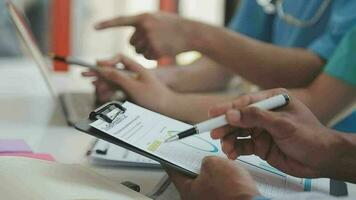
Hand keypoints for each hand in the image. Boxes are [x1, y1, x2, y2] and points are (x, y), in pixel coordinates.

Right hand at [82, 54, 175, 111]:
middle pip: (114, 70)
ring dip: (103, 83)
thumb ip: (119, 78)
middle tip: (84, 74)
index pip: (120, 59)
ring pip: (114, 82)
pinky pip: (119, 90)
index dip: (108, 61)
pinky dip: (110, 92)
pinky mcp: (133, 93)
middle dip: (99, 72)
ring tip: (92, 86)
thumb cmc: (155, 97)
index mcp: (137, 68)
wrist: (168, 109)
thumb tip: (104, 69)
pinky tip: (103, 94)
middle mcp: (134, 75)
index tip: (97, 65)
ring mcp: (134, 84)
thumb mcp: (135, 87)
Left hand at [95, 12, 198, 58]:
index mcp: (143, 17)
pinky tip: (164, 50)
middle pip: (131, 42)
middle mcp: (145, 27)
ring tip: (160, 44)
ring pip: (139, 51)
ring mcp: (150, 38)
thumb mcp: (158, 19)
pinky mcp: (156, 49)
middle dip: (138, 45)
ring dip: (146, 51)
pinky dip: (153, 56)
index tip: (94, 27)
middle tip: (151, 42)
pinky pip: (147, 57)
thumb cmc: (175, 26)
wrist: (192, 33)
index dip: (107, 24)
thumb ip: (144, 24)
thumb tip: (133, 36)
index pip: (121, 20)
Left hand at [166, 156, 259, 199]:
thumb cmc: (232, 191)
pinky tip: (231, 177)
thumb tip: (209, 164)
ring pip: (207, 183)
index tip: (169, 154)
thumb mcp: (214, 164)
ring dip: (213, 174)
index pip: (173, 171)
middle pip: (191, 178)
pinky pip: (219, 189)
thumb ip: (206, 161)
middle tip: (202, 157)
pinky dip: (224, 182)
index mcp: (187, 191)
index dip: (172, 159)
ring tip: (222, 167)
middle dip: (197, 166)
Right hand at [209, 88, 338, 177]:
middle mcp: (265, 113)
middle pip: (238, 117)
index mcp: (273, 100)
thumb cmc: (310, 136)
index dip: (228, 108)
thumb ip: (256, 118)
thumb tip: (231, 114)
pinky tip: (232, 154)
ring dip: (229, 139)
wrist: (322, 160)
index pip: (246, 102)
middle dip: (226, 126)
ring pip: (238, 132)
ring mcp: (262, 130)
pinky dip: (236, 150)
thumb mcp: (283, 124)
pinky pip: (243, 146)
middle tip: (214, 133)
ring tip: (226, 147)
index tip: (214, 114)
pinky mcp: (260, 145)